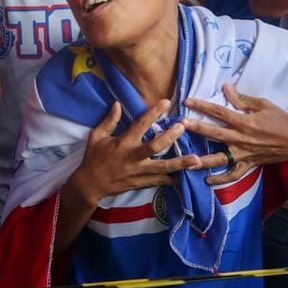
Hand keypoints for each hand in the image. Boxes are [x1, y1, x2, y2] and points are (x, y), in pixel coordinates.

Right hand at [66, 100, 203, 204]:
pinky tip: (187, 177)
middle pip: (155, 147)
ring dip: (180, 163)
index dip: (153, 112)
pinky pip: (160, 181)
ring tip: (197, 160)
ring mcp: (139, 171)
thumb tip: (118, 103)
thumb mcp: (96, 136)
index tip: (166, 102)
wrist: (90, 184)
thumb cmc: (93, 158)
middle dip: (170, 137)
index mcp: (123, 143)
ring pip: (162, 168)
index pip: (140, 124)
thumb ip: (109, 120)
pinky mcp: (142, 182)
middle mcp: (133, 157)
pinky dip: (174, 180)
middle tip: (183, 126)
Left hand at [184, 85, 287, 185]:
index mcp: (245, 122)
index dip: (202, 106)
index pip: (219, 112)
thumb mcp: (263, 104)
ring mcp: (244, 154)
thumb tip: (226, 87)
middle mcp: (242, 139)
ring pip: (220, 158)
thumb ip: (242, 99)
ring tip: (186, 160)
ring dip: (202, 159)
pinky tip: (207, 181)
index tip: (187, 101)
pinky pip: (233, 174)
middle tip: (179, 126)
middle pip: (214, 134)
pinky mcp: (249, 164)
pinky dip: (220, 179)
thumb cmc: (281, 120)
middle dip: (196, 129)